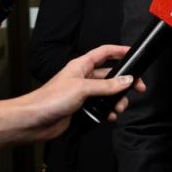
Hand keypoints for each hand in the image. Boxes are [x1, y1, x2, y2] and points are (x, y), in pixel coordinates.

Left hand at [0, 44, 145, 152]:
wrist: (33, 121)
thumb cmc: (49, 99)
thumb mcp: (82, 88)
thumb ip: (107, 86)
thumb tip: (127, 80)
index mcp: (81, 65)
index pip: (105, 52)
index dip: (119, 50)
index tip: (134, 53)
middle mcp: (83, 78)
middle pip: (110, 75)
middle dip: (124, 82)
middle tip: (138, 88)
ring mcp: (82, 94)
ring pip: (107, 93)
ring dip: (117, 100)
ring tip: (120, 107)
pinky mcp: (81, 109)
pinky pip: (101, 107)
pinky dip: (108, 112)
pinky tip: (110, 116)